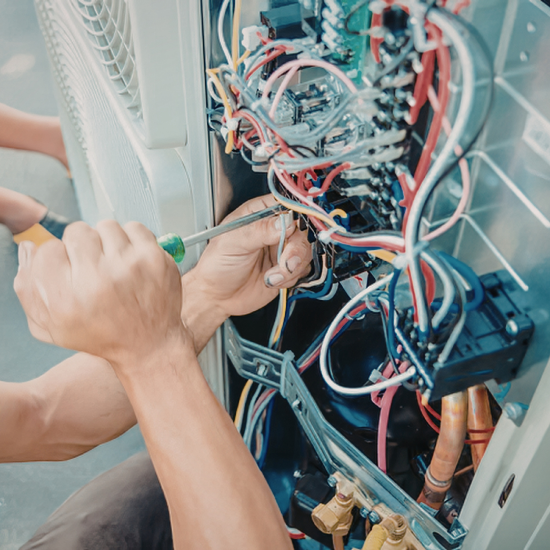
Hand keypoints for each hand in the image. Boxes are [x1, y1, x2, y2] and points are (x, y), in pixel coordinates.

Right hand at [14, 221, 188, 369]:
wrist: (149, 345)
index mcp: (67, 299)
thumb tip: (28, 247)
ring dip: (107, 242)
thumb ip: (29, 287)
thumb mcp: (52, 326)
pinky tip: (131, 261)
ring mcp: (130, 267)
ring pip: (106, 226)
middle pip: (77, 232)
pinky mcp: (154, 259)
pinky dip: (131, 240)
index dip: (58, 258)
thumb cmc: (101, 335)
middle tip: (93, 267)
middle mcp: (98, 280)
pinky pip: (134, 227)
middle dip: (82, 247)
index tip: (70, 270)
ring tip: (114, 265)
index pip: (47, 250)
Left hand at [183, 195, 311, 323]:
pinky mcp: (286, 269)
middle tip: (284, 262)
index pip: (285, 203)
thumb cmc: (216, 266)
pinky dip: (291, 278)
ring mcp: (281, 250)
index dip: (294, 216)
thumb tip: (284, 222)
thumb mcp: (233, 243)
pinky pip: (303, 269)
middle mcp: (273, 230)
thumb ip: (259, 230)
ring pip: (305, 251)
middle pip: (301, 229)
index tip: (291, 231)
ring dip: (292, 267)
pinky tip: (273, 281)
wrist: (217, 297)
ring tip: (272, 276)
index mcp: (258, 214)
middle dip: (295, 249)